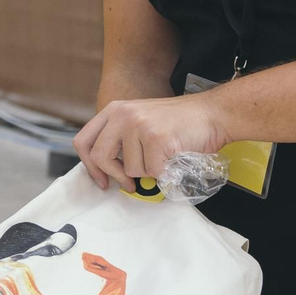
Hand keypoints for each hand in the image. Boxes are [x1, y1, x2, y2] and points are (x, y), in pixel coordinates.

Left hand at [72, 93, 231, 192]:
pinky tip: (174, 158)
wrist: (212, 113)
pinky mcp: (156, 138)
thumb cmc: (180, 123)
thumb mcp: (140, 121)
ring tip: (163, 157)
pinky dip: (165, 173)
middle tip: (129, 184)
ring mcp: (139, 125)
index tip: (101, 180)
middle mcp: (122, 115)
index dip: (89, 166)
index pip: (83, 141)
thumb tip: (107, 170)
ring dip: (148, 172)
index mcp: (114, 110)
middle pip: (100, 157)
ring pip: (130, 169)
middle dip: (116, 175)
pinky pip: (153, 172)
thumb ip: (121, 139)